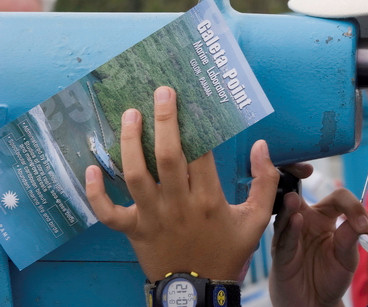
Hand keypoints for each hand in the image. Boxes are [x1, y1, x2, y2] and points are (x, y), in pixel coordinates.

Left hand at [85, 86, 279, 281]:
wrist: (200, 291)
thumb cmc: (228, 251)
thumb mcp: (257, 219)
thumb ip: (265, 182)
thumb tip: (260, 145)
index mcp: (209, 199)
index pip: (201, 153)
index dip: (196, 124)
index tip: (192, 99)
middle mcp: (179, 204)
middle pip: (168, 156)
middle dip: (164, 121)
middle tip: (162, 92)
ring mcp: (152, 217)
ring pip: (135, 175)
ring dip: (131, 143)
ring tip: (130, 115)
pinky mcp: (133, 230)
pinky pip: (107, 212)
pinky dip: (95, 192)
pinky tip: (91, 167)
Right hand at [269, 187, 367, 306]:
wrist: (315, 304)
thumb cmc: (330, 277)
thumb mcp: (347, 258)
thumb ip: (351, 239)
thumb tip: (360, 222)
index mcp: (324, 216)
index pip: (336, 198)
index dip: (351, 205)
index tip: (364, 224)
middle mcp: (305, 220)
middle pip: (301, 194)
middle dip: (297, 177)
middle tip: (304, 172)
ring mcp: (291, 235)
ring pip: (288, 214)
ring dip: (291, 206)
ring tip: (295, 200)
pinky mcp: (281, 254)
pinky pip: (284, 239)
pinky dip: (290, 230)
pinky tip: (296, 221)